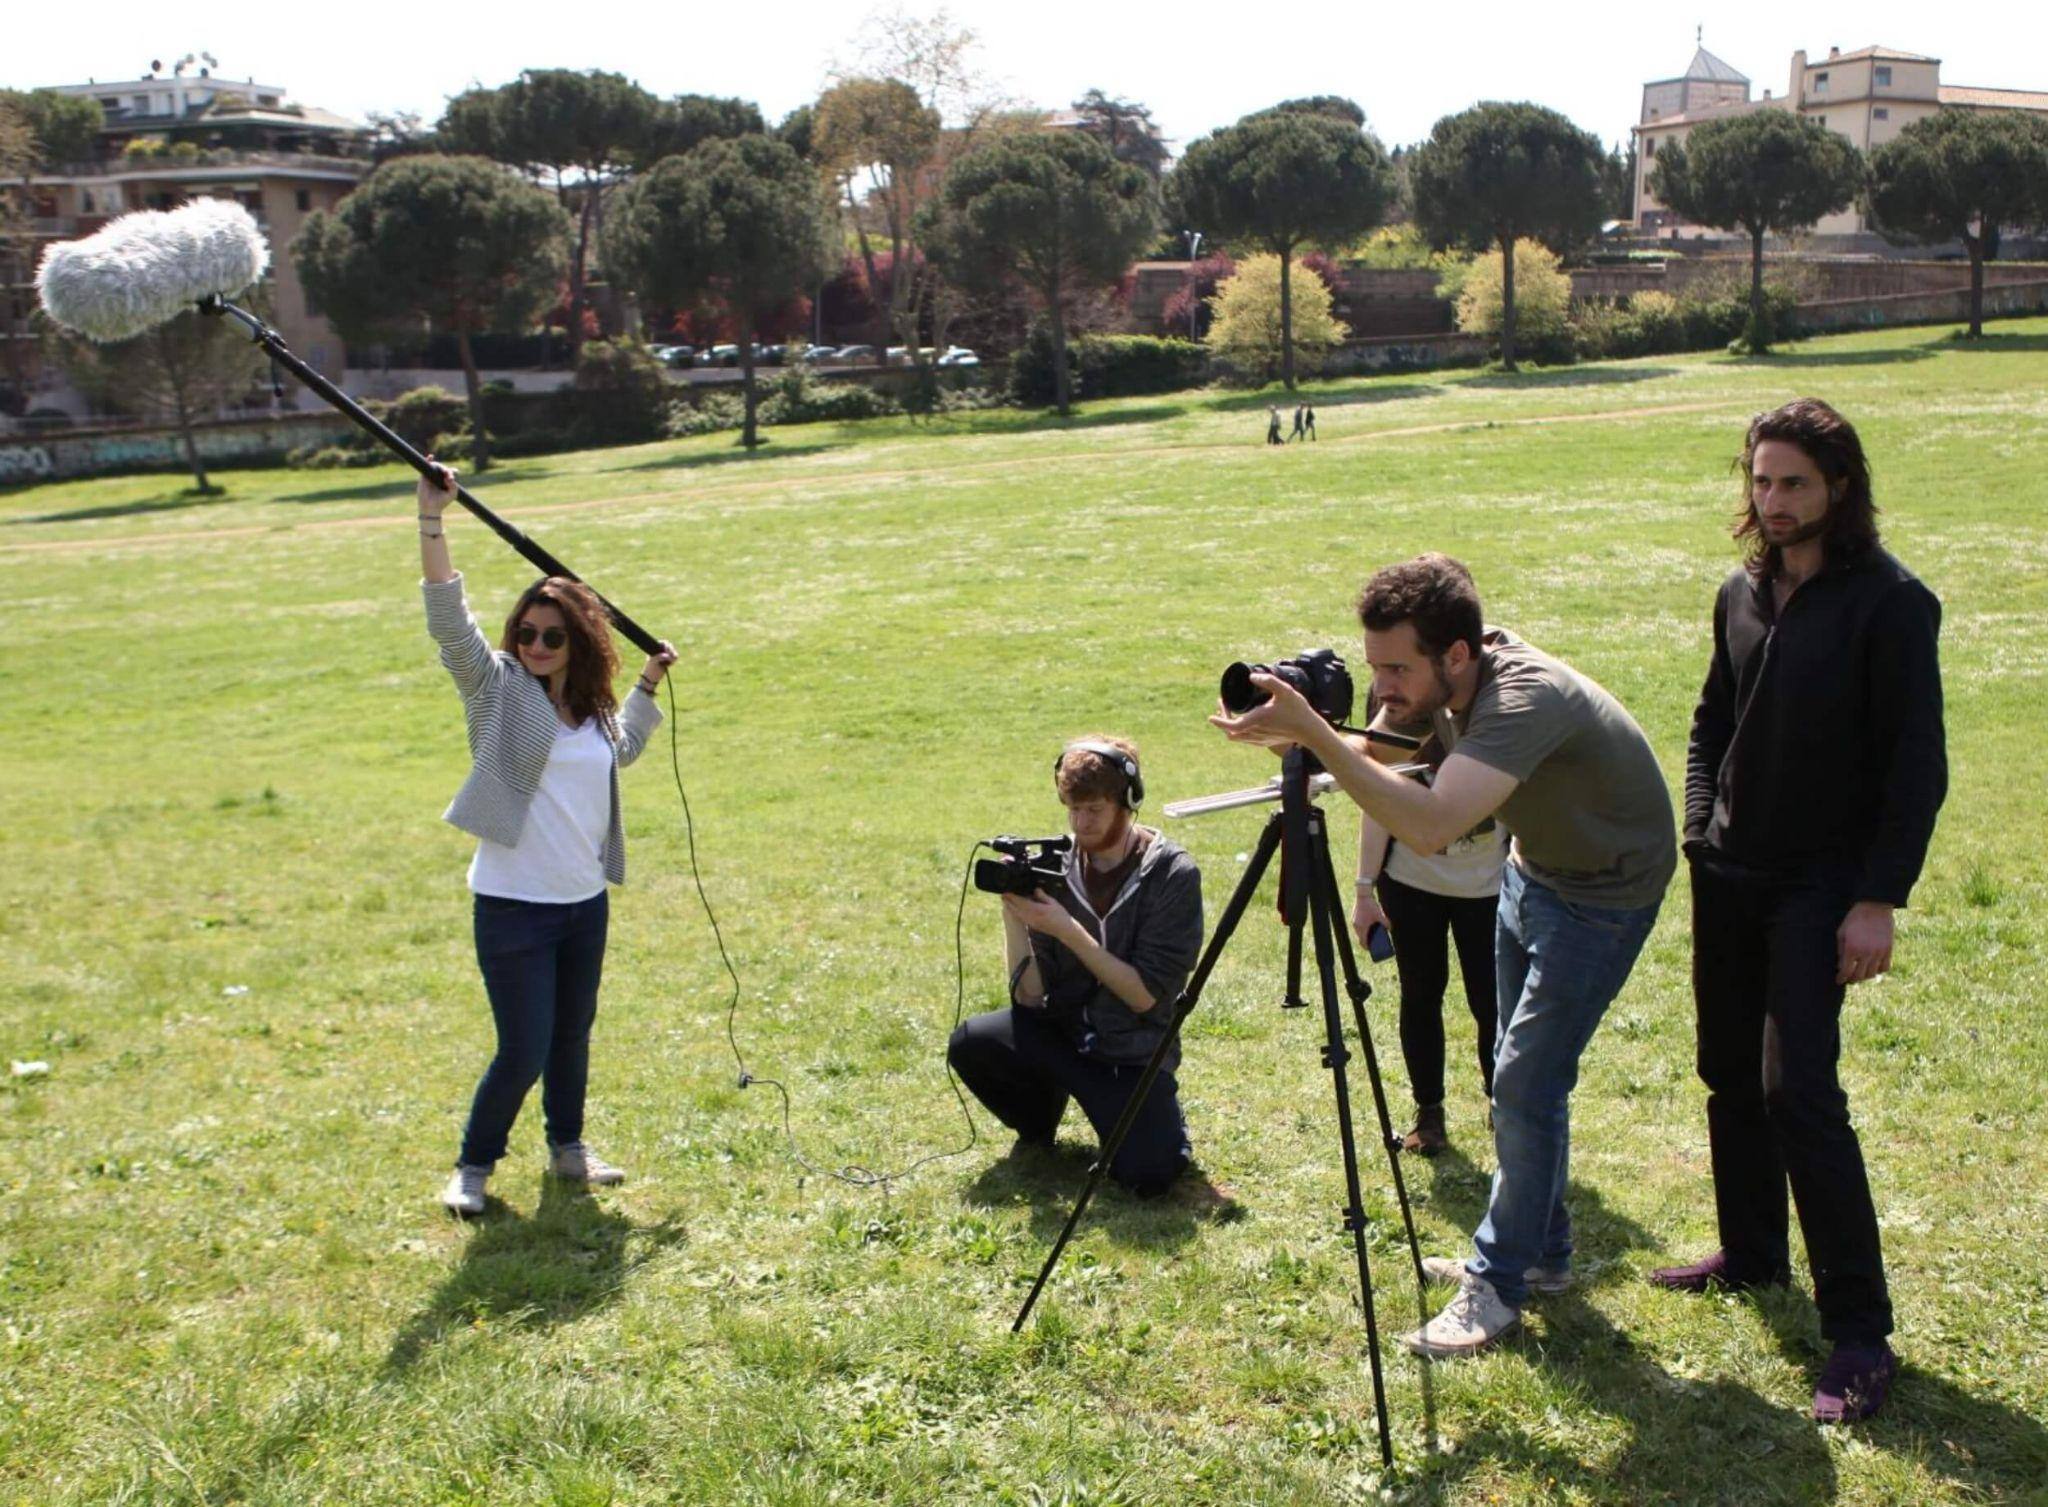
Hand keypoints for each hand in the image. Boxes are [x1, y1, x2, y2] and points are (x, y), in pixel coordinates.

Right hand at [417, 459, 456, 516]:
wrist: (431, 507)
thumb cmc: (442, 502)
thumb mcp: (452, 494)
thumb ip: (454, 485)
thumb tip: (449, 477)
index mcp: (446, 482)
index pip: (450, 473)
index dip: (452, 471)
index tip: (456, 471)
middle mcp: (438, 478)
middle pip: (443, 469)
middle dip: (446, 470)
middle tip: (449, 475)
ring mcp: (431, 477)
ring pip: (435, 467)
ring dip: (440, 466)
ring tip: (444, 471)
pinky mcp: (424, 477)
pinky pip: (425, 467)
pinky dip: (428, 461)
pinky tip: (430, 456)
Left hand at [640, 640, 677, 684]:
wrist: (652, 677)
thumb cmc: (650, 668)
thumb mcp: (653, 661)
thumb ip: (660, 657)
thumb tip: (667, 655)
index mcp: (655, 648)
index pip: (663, 642)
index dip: (666, 645)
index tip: (666, 650)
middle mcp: (661, 651)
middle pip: (670, 646)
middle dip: (671, 651)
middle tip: (669, 657)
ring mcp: (666, 655)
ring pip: (674, 652)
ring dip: (673, 656)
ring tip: (669, 662)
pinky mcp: (669, 660)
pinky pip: (675, 657)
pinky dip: (674, 660)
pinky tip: (669, 664)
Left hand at [1002, 889, 1077, 942]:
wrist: (1064, 930)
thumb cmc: (1060, 916)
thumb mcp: (1053, 902)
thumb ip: (1042, 896)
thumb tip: (1035, 889)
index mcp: (1037, 910)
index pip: (1021, 902)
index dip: (1013, 897)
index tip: (1007, 892)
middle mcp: (1032, 917)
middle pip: (1016, 908)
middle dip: (1008, 901)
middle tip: (1003, 895)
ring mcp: (1031, 922)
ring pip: (1017, 914)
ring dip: (1010, 907)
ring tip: (1006, 901)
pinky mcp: (1032, 925)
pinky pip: (1021, 918)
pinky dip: (1016, 913)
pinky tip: (1014, 910)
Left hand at [1208, 673, 1322, 751]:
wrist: (1310, 731)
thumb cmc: (1298, 711)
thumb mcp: (1285, 691)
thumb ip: (1268, 681)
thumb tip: (1252, 676)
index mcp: (1257, 720)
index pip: (1231, 725)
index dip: (1220, 721)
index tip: (1211, 717)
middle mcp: (1256, 732)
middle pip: (1230, 731)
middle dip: (1223, 719)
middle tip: (1222, 704)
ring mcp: (1260, 740)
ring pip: (1237, 737)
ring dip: (1230, 725)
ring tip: (1229, 711)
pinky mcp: (1265, 743)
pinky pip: (1246, 739)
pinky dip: (1239, 732)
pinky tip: (1243, 722)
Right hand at [1352, 889, 1386, 950]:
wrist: (1363, 895)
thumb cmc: (1371, 905)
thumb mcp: (1380, 915)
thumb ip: (1385, 923)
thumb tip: (1389, 929)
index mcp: (1362, 927)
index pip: (1362, 942)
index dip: (1367, 947)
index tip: (1371, 949)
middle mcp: (1356, 926)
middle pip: (1361, 937)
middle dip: (1367, 941)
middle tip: (1374, 943)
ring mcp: (1354, 921)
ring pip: (1359, 932)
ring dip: (1365, 934)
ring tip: (1373, 935)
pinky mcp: (1355, 917)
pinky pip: (1359, 926)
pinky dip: (1364, 929)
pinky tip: (1370, 926)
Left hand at [1836, 901, 1894, 985]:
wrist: (1874, 907)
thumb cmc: (1854, 919)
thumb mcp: (1842, 933)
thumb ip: (1840, 950)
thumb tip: (1840, 965)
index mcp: (1852, 949)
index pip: (1846, 971)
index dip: (1841, 978)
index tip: (1839, 980)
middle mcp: (1866, 953)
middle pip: (1859, 976)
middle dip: (1852, 979)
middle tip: (1849, 978)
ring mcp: (1879, 952)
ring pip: (1872, 974)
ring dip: (1865, 976)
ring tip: (1860, 973)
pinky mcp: (1889, 950)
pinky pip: (1885, 967)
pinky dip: (1879, 970)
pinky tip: (1873, 967)